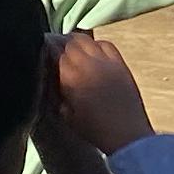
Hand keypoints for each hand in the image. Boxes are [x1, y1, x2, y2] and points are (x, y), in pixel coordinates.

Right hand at [50, 32, 152, 156]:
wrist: (126, 133)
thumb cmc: (95, 129)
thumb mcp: (67, 116)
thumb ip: (58, 95)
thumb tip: (54, 81)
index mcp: (70, 79)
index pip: (54, 53)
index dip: (49, 54)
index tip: (47, 58)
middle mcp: (87, 65)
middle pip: (69, 43)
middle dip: (62, 47)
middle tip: (61, 55)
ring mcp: (105, 62)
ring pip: (86, 40)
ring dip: (78, 44)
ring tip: (76, 52)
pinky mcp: (120, 63)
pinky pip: (105, 44)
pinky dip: (97, 45)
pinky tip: (95, 54)